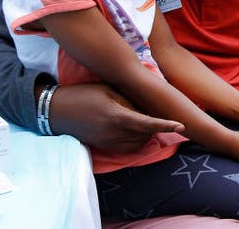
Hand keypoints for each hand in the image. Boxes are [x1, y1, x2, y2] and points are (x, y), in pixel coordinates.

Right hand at [48, 83, 184, 152]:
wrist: (57, 111)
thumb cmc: (84, 94)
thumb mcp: (108, 90)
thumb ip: (129, 100)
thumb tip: (147, 107)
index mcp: (116, 115)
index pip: (148, 124)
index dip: (166, 125)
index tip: (182, 126)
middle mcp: (113, 133)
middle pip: (146, 135)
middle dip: (155, 126)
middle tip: (152, 112)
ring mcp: (107, 142)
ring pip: (138, 144)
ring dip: (147, 134)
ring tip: (142, 119)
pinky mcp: (103, 147)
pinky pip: (128, 149)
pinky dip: (137, 141)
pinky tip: (135, 130)